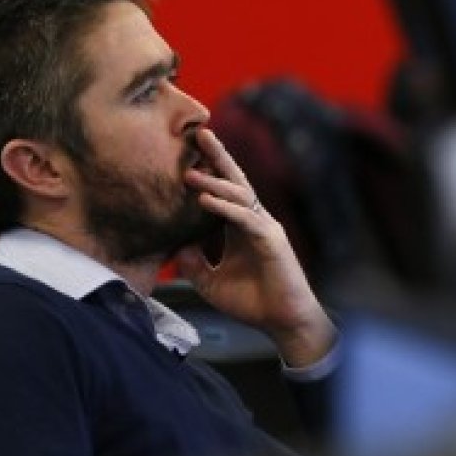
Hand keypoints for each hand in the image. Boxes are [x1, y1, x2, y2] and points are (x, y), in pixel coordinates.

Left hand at [175, 127, 336, 366]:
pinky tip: (205, 200)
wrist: (283, 322)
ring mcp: (264, 228)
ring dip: (214, 181)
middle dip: (218, 156)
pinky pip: (246, 218)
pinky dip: (225, 208)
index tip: (188, 151)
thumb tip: (173, 247)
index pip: (223, 192)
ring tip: (191, 170)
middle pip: (235, 181)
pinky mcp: (271, 241)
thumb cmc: (252, 302)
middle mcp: (253, 221)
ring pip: (239, 195)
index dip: (209, 171)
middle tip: (199, 133)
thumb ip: (193, 264)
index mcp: (240, 227)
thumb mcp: (209, 282)